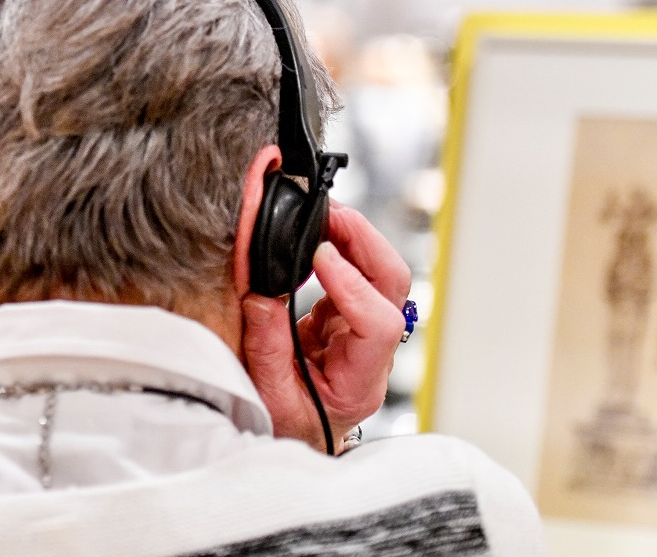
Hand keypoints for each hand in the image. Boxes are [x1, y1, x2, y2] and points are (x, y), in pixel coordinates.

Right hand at [241, 201, 410, 452]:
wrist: (292, 439)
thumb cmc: (285, 427)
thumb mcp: (267, 394)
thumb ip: (267, 346)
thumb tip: (262, 293)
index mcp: (360, 382)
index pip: (379, 325)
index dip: (354, 285)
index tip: (321, 258)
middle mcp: (372, 355)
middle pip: (393, 288)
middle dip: (366, 244)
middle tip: (331, 216)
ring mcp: (362, 332)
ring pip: (381, 276)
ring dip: (356, 240)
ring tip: (323, 217)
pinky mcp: (345, 318)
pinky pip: (354, 276)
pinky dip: (339, 248)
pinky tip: (315, 236)